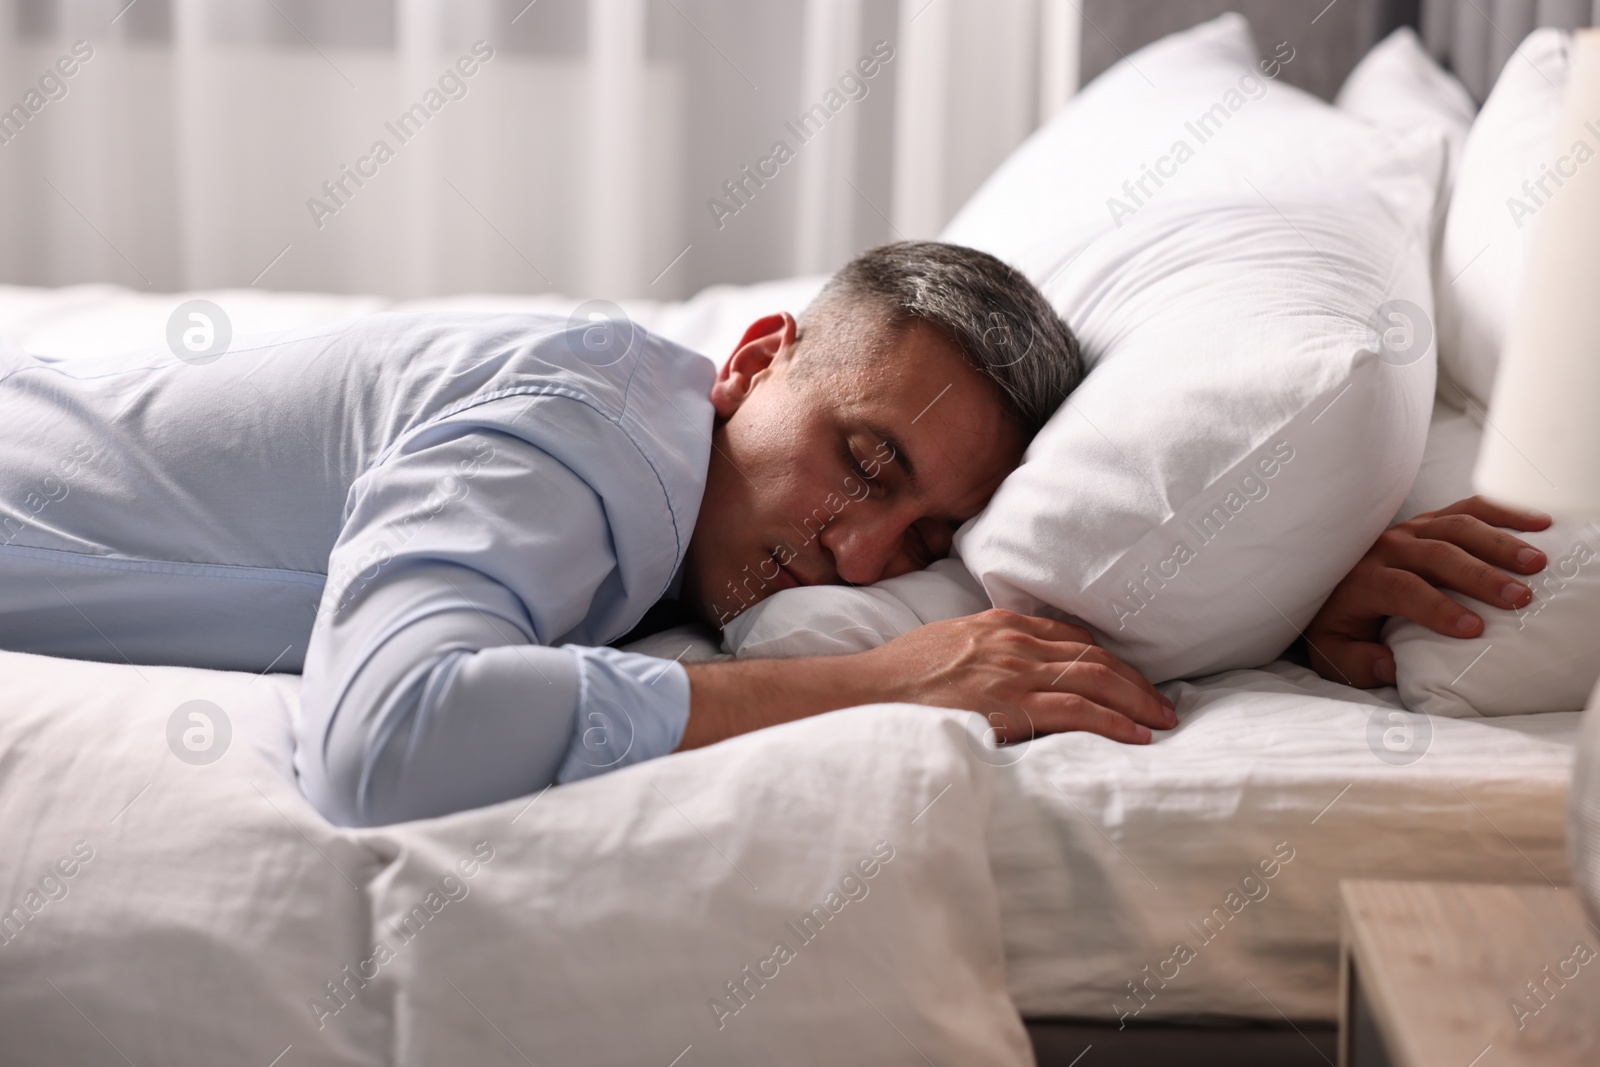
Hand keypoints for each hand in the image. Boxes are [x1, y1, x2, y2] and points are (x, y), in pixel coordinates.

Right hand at [863, 608, 1175, 744]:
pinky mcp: (1012, 704)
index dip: (1108, 659)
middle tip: (1163, 704)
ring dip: (1137, 702)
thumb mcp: (947, 643)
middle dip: (1135, 681)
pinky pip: (1078, 711)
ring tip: (1163, 721)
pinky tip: (1136, 735)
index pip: (1072, 637)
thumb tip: (1000, 669)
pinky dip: (1114, 722)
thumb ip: (983, 650)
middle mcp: (1016, 641)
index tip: (1129, 678)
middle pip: (1095, 657)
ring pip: (1096, 681)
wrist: (869, 690)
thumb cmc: (899, 675)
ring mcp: (1016, 671)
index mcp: (1001, 624)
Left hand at [1304, 496, 1551, 687]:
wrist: (1332, 584)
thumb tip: (1389, 665)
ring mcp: (1412, 529)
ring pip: (1458, 526)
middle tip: (1519, 597)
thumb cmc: (1341, 624)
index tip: (1474, 628)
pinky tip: (1540, 525)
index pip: (1401, 588)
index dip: (1436, 607)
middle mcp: (1388, 548)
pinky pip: (1469, 509)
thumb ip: (1356, 663)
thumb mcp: (1334, 652)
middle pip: (1437, 554)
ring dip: (1500, 542)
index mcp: (1364, 580)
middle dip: (1479, 575)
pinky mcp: (1431, 520)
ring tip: (1537, 563)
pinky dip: (1504, 513)